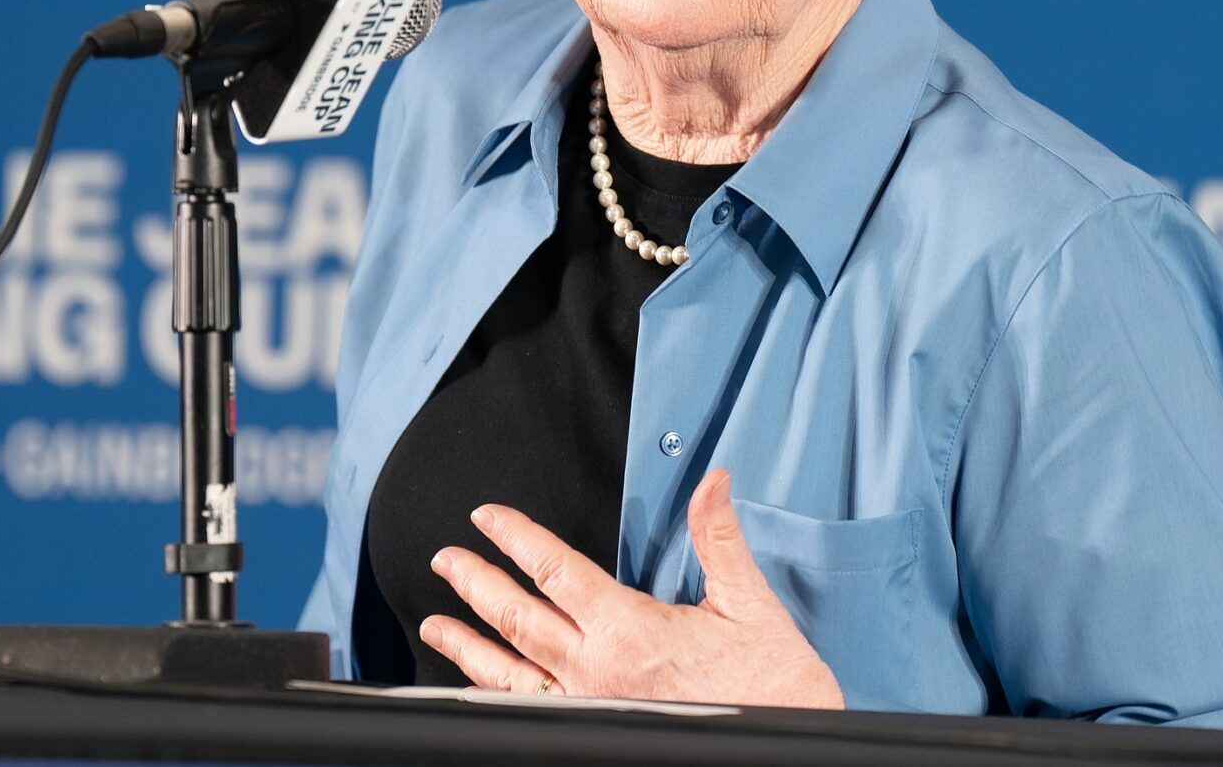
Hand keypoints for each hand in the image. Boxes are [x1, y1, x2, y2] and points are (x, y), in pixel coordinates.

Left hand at [420, 468, 845, 708]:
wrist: (786, 741)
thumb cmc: (772, 684)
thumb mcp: (749, 602)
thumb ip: (718, 537)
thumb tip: (712, 481)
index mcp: (630, 630)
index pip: (556, 572)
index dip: (517, 538)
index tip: (488, 517)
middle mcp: (599, 671)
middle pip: (519, 619)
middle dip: (477, 584)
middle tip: (445, 558)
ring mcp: (592, 706)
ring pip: (513, 673)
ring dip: (469, 646)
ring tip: (436, 624)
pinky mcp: (597, 729)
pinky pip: (532, 709)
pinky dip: (497, 694)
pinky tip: (478, 684)